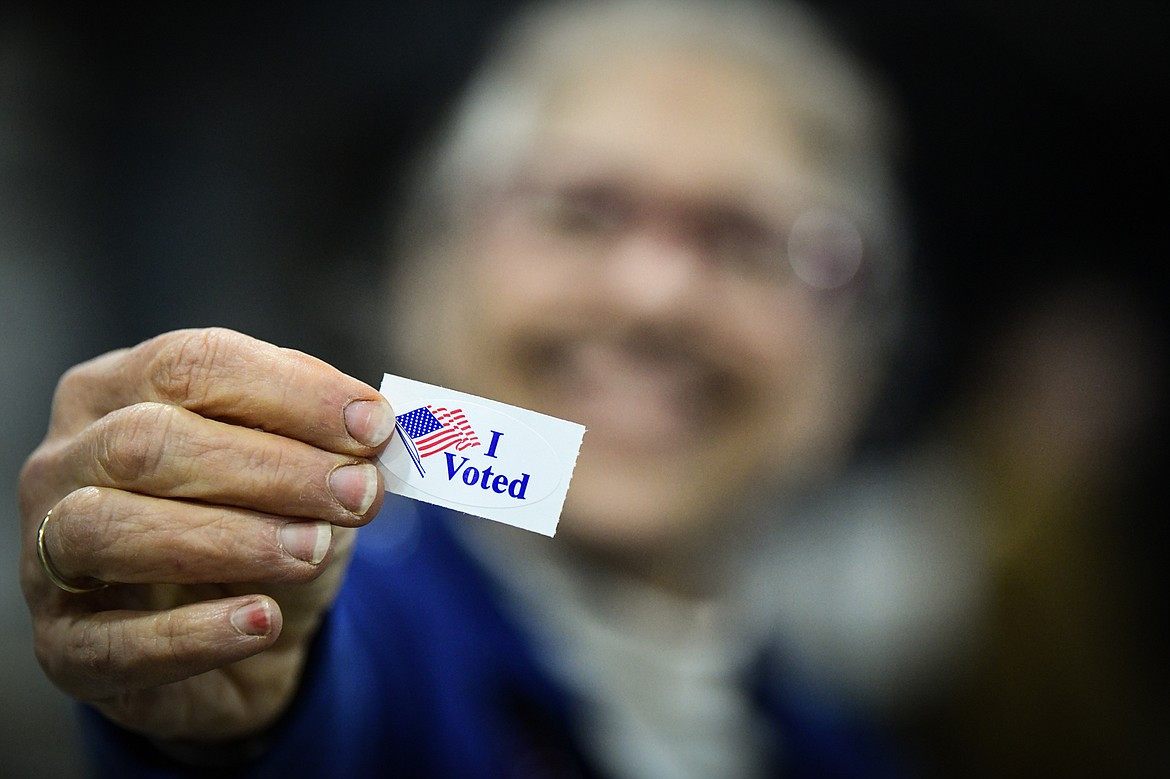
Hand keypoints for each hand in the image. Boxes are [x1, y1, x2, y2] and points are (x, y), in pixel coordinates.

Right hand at [18, 328, 392, 742]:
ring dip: (229, 539)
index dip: (290, 392)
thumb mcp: (303, 470)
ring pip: (113, 529)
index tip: (373, 426)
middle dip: (270, 468)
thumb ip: (329, 441)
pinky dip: (194, 634)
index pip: (191, 365)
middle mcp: (67, 461)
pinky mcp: (65, 648)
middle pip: (151, 441)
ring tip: (313, 551)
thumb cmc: (266, 524)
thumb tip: (371, 429)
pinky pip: (112, 642)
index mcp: (119, 390)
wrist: (249, 638)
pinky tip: (262, 622)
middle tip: (358, 495)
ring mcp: (48, 554)